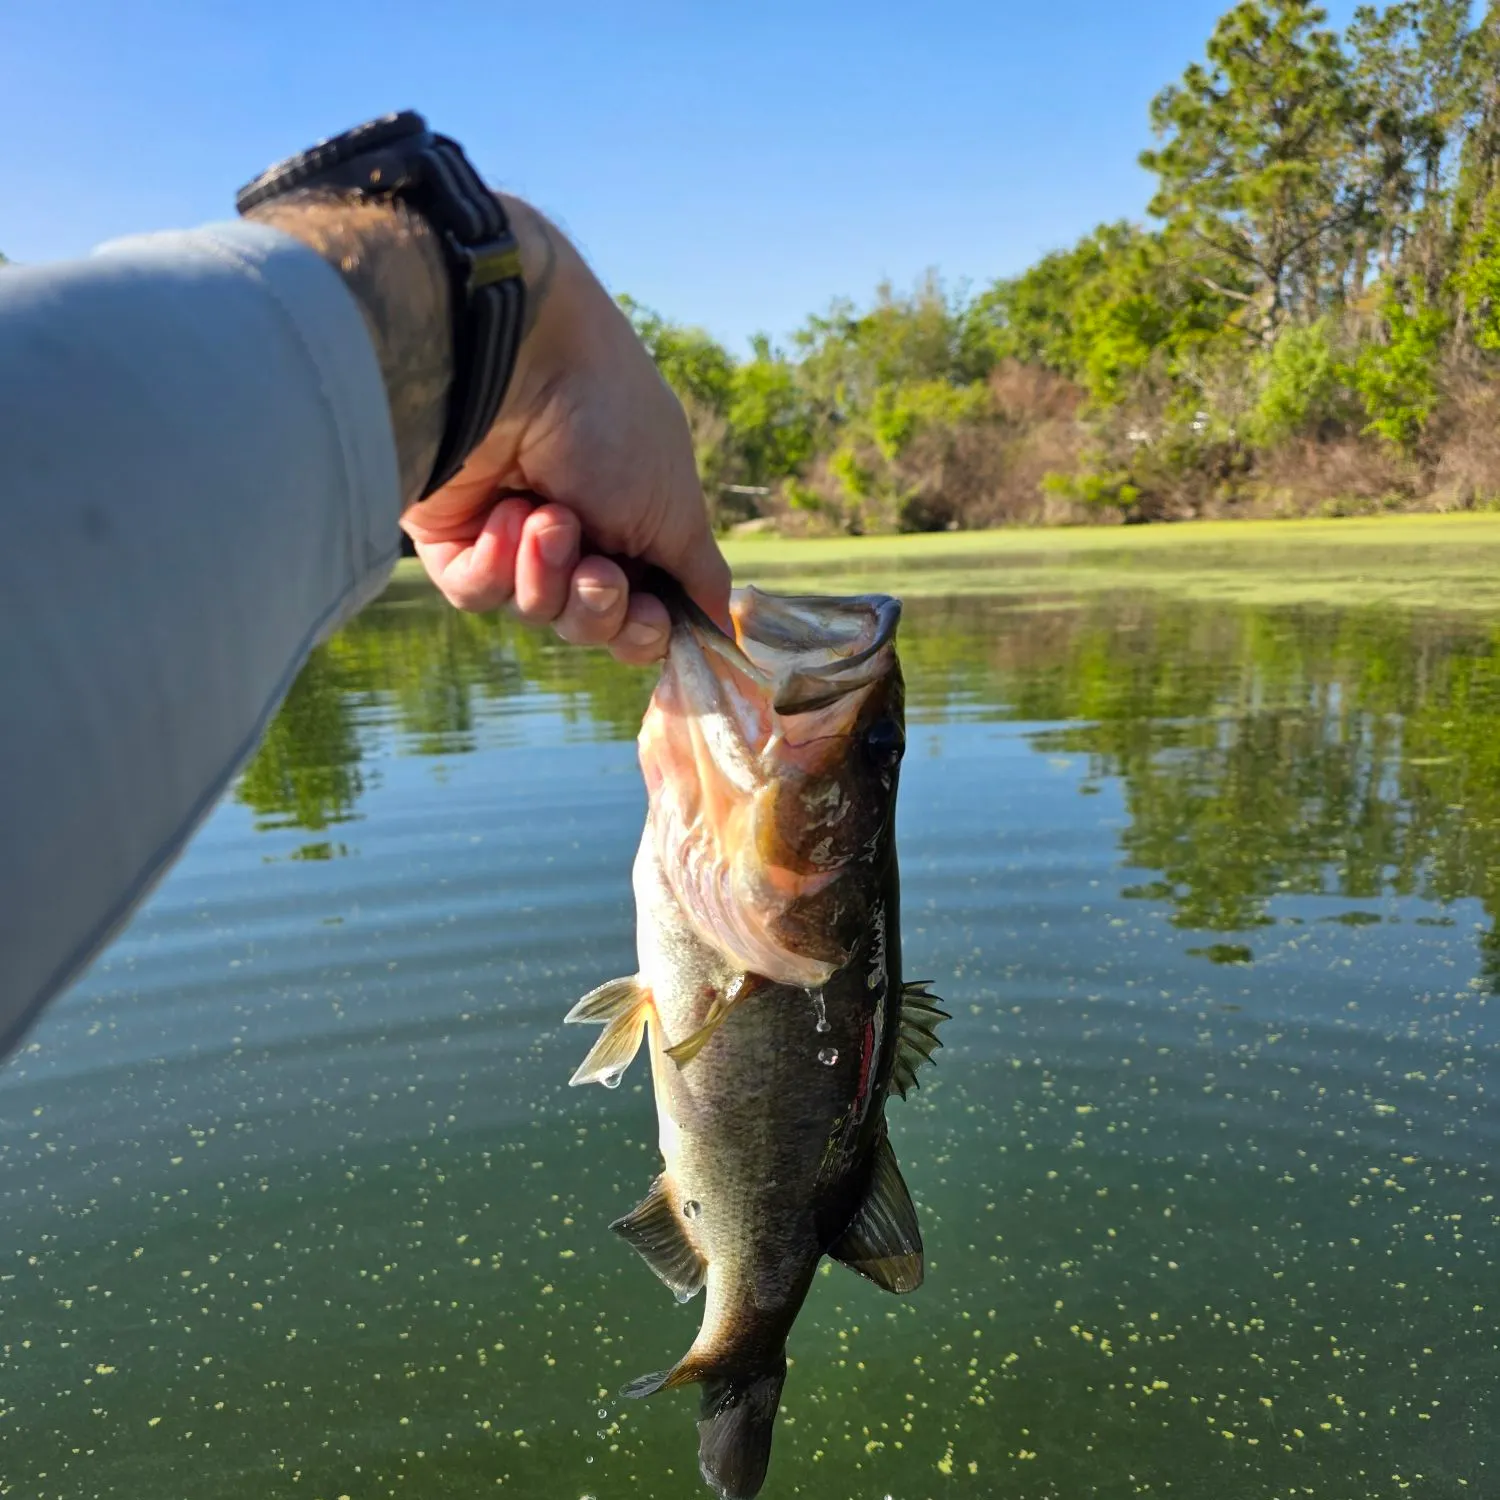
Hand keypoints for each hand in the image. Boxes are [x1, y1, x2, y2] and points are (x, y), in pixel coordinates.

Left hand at [401, 198, 729, 664]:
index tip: (653, 613)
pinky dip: (497, 565)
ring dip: (549, 572)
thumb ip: (699, 577)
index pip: (640, 618)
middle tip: (596, 570)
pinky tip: (504, 513)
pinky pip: (478, 596)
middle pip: (590, 626)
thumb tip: (722, 628)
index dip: (646, 631)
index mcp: (632, 529)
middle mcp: (574, 537)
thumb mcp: (677, 508)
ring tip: (545, 515)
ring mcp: (510, 539)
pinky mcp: (451, 539)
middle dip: (598, 607)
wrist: (520, 364)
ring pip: (536, 613)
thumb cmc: (612, 424)